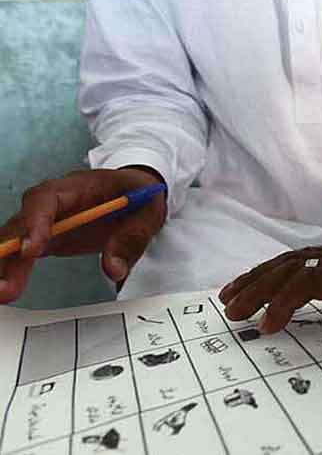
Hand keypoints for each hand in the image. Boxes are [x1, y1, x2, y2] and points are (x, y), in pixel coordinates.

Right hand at [0, 168, 165, 302]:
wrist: (139, 191)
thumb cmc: (140, 195)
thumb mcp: (149, 212)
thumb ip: (132, 238)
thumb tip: (114, 269)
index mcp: (79, 185)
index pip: (47, 199)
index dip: (36, 223)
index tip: (32, 250)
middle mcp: (55, 200)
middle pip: (22, 222)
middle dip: (10, 253)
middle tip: (6, 286)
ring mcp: (47, 219)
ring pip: (16, 239)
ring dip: (6, 266)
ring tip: (3, 293)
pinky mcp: (46, 236)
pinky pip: (22, 252)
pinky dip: (11, 270)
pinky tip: (6, 288)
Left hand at [220, 187, 321, 333]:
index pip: (309, 263)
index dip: (281, 275)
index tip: (261, 289)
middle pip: (287, 264)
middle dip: (254, 282)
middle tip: (229, 300)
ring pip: (286, 274)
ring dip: (255, 292)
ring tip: (231, 312)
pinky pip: (304, 287)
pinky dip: (280, 304)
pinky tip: (266, 325)